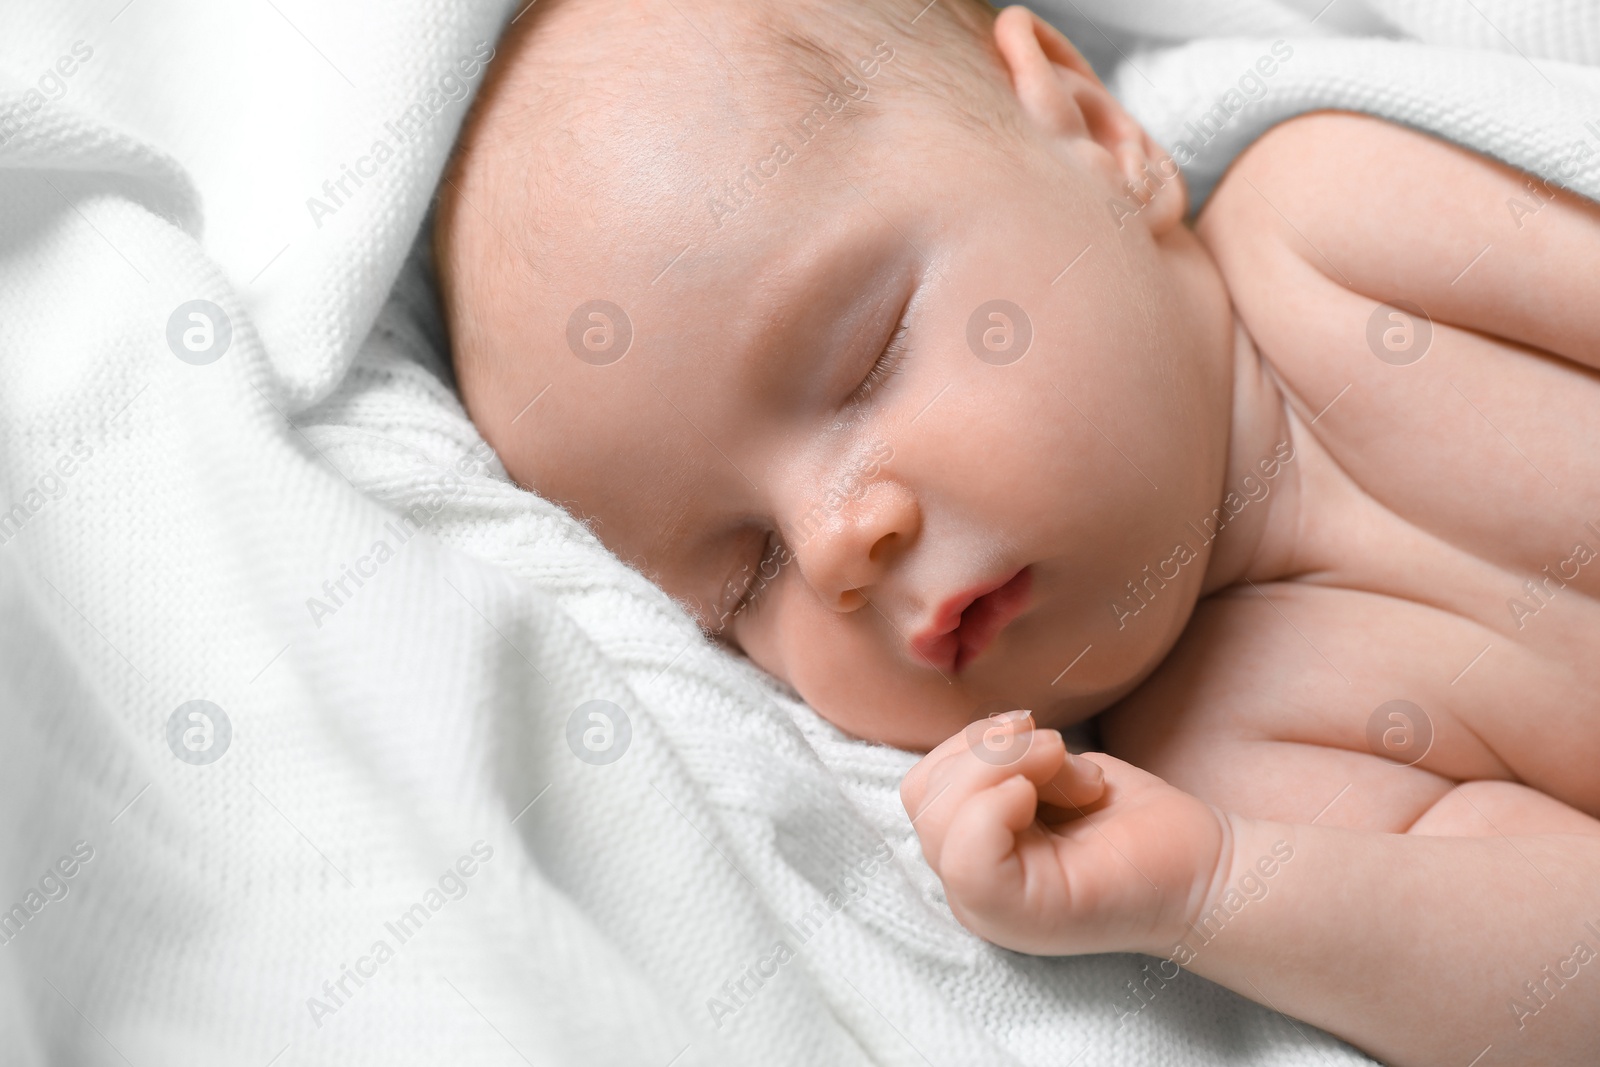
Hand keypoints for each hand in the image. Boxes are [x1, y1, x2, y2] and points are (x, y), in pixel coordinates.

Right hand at [899, 710, 1229, 957]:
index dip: (971, 743)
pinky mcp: (1015, 915)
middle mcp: (968, 887)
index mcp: (972, 853)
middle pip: (921, 793)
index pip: (920, 786)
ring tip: (1073, 776)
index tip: (1042, 740)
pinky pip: (965, 851)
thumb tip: (981, 739)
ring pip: (939, 813)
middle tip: (1062, 756)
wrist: (1210, 872)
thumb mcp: (1048, 775)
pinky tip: (1058, 799)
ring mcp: (987, 906)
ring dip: (1010, 762)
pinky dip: (1002, 799)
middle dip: (992, 746)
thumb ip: (996, 765)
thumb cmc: (1134, 822)